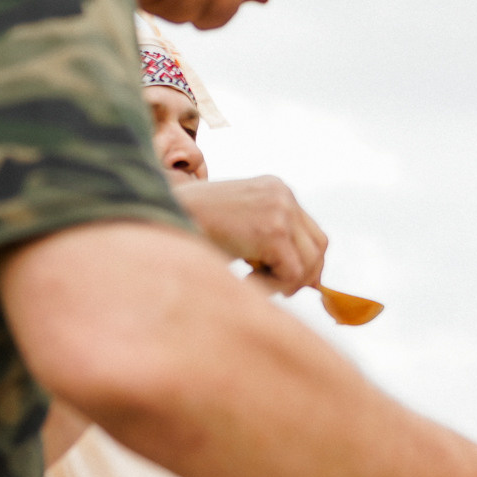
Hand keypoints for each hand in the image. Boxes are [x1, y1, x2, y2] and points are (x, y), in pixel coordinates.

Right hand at [174, 176, 328, 293]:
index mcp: (275, 188)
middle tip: (272, 288)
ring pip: (308, 264)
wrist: (157, 215)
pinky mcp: (273, 229)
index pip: (312, 233)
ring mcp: (280, 208)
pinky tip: (243, 279)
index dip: (305, 263)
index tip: (284, 282)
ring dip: (283, 284)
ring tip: (249, 280)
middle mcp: (282, 193)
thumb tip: (310, 279)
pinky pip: (291, 273)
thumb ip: (271, 242)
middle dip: (301, 277)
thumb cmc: (191, 227)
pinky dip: (271, 287)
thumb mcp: (239, 228)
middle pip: (319, 247)